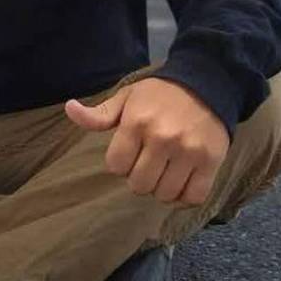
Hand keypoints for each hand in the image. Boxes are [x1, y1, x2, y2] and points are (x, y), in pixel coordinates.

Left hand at [65, 77, 229, 204]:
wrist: (206, 84)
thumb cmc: (160, 95)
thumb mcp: (126, 98)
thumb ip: (99, 114)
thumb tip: (69, 108)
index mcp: (137, 122)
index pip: (116, 166)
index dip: (120, 163)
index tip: (131, 152)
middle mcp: (162, 138)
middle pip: (139, 185)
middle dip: (140, 178)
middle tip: (149, 162)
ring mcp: (188, 152)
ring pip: (165, 195)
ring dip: (162, 188)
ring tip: (166, 170)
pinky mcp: (211, 162)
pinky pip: (193, 197)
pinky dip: (185, 195)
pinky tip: (182, 180)